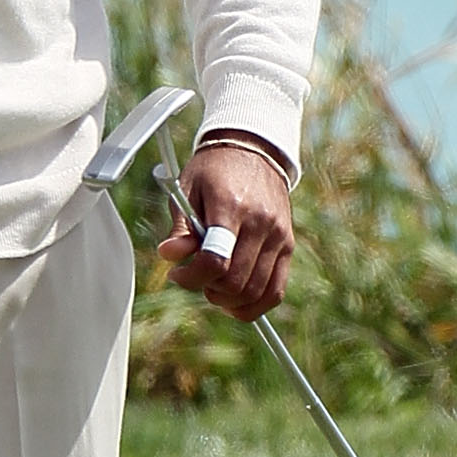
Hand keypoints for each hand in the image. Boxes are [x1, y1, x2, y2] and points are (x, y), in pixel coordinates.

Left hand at [154, 137, 294, 319]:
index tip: (176, 274)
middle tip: (196, 279)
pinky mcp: (288, 245)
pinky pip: (276, 290)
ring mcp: (279, 236)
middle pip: (235, 281)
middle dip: (209, 289)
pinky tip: (236, 300)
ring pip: (255, 291)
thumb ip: (180, 227)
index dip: (192, 277)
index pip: (215, 260)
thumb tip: (168, 256)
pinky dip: (255, 304)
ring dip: (229, 300)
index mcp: (232, 207)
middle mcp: (261, 223)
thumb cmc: (213, 172)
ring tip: (213, 287)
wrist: (254, 151)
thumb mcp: (188, 190)